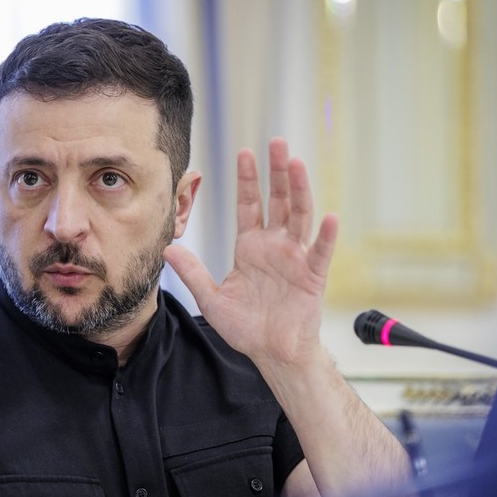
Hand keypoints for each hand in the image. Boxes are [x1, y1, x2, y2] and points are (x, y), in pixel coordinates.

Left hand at [164, 138, 337, 366]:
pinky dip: (326, 235)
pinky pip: (320, 252)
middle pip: (277, 200)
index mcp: (251, 247)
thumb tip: (167, 249)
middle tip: (276, 142)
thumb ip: (192, 273)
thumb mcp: (212, 298)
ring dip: (299, 189)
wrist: (272, 354)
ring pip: (299, 216)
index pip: (249, 205)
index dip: (247, 179)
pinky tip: (330, 216)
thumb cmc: (247, 327)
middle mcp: (275, 246)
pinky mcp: (312, 276)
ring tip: (296, 163)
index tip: (244, 152)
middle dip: (276, 171)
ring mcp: (295, 258)